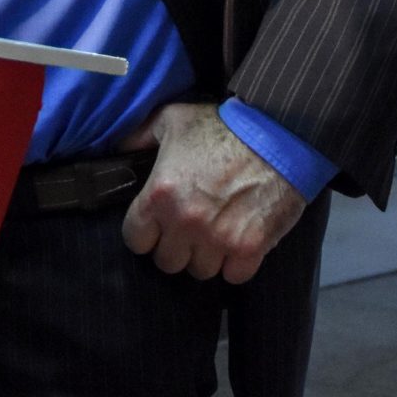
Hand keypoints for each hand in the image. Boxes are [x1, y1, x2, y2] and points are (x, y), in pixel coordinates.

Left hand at [119, 101, 307, 283]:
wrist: (279, 133)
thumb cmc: (223, 126)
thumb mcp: (172, 119)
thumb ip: (139, 137)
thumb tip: (117, 150)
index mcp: (160, 194)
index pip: (135, 240)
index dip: (146, 233)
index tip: (157, 226)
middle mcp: (185, 222)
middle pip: (167, 262)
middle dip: (176, 247)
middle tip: (189, 229)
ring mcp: (218, 239)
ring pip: (200, 271)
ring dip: (206, 256)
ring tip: (215, 233)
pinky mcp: (250, 248)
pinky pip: (233, 276)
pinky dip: (236, 264)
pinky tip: (238, 242)